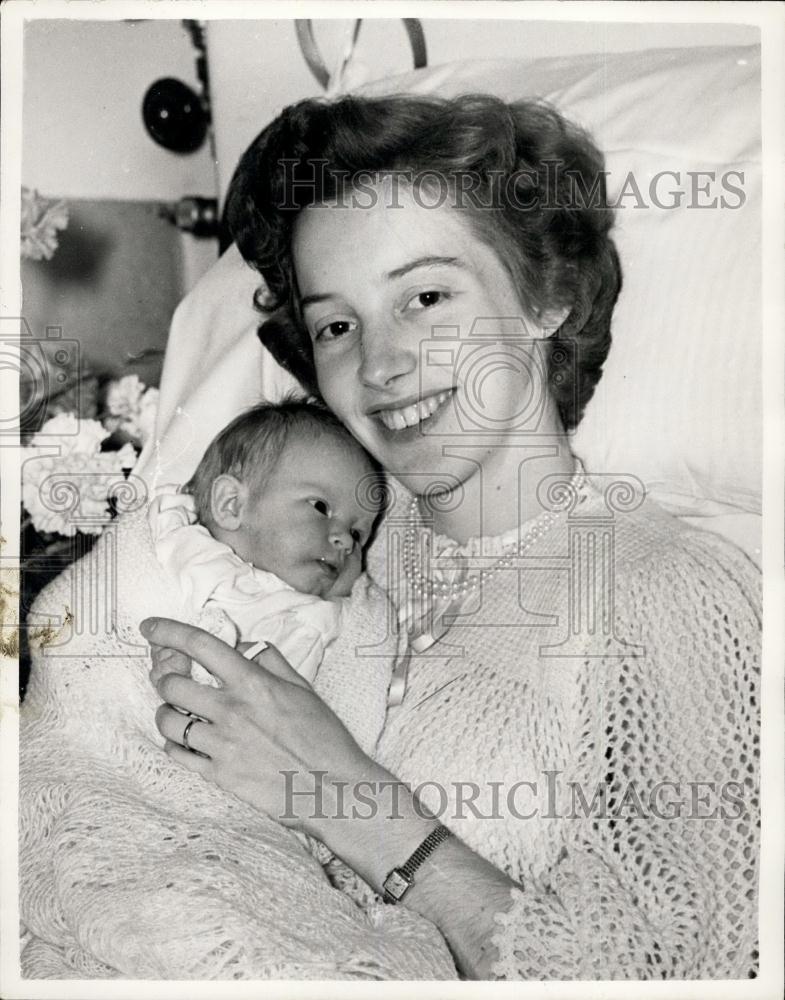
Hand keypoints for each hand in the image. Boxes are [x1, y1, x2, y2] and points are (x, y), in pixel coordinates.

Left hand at [141, 617, 375, 835]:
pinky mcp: (218, 774)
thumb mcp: (302, 688)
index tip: (150, 627)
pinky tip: (184, 740)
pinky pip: (176, 754)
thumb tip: (242, 649)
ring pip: (167, 720)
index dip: (168, 631)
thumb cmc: (323, 737)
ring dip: (166, 712)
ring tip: (175, 712)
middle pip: (172, 683)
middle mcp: (231, 710)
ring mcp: (221, 744)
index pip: (200, 645)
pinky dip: (173, 743)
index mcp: (253, 683)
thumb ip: (269, 662)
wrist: (331, 788)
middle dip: (164, 677)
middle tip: (170, 679)